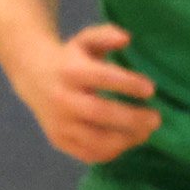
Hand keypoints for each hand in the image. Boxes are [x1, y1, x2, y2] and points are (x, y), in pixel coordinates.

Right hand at [16, 21, 162, 162]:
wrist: (33, 78)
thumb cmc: (70, 59)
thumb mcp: (85, 41)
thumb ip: (105, 36)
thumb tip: (126, 39)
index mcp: (69, 71)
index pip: (102, 78)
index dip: (128, 84)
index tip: (151, 89)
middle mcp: (61, 98)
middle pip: (100, 112)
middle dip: (132, 118)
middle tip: (156, 118)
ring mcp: (58, 123)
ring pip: (95, 139)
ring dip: (126, 139)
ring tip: (145, 133)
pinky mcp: (58, 140)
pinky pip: (88, 153)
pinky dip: (112, 151)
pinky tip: (126, 141)